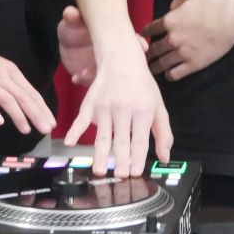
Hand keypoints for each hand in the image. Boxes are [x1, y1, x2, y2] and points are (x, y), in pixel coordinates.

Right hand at [0, 50, 56, 134]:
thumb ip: (12, 85)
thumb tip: (28, 102)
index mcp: (11, 71)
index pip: (30, 92)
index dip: (42, 108)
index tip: (51, 122)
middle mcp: (1, 76)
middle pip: (22, 96)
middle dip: (36, 114)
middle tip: (45, 129)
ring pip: (6, 99)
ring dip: (18, 115)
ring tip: (26, 129)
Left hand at [58, 5, 146, 85]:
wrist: (68, 46)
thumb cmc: (75, 29)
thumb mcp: (72, 22)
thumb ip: (72, 17)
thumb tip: (69, 12)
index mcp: (115, 37)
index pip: (132, 39)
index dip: (138, 42)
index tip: (143, 46)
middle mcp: (115, 53)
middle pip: (127, 60)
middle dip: (124, 66)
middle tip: (109, 68)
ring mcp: (107, 67)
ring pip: (111, 75)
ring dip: (100, 75)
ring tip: (84, 72)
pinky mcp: (97, 79)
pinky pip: (96, 84)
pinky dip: (86, 81)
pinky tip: (75, 78)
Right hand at [63, 39, 172, 176]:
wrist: (121, 58)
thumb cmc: (142, 85)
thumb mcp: (158, 106)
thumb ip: (163, 132)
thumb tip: (165, 157)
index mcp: (143, 110)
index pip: (140, 139)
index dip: (138, 158)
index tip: (135, 173)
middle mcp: (124, 109)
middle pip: (122, 140)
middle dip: (120, 160)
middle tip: (119, 176)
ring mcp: (105, 107)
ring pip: (102, 135)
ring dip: (100, 154)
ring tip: (99, 171)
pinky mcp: (90, 104)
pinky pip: (81, 120)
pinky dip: (74, 131)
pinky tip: (69, 143)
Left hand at [144, 0, 233, 80]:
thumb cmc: (214, 3)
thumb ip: (177, 0)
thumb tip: (172, 9)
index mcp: (170, 21)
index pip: (152, 28)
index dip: (146, 31)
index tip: (143, 35)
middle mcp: (173, 39)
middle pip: (154, 48)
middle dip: (147, 52)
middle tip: (142, 56)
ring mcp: (183, 53)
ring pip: (163, 63)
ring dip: (155, 66)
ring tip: (150, 69)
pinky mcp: (194, 64)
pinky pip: (177, 73)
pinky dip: (170, 75)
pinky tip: (168, 75)